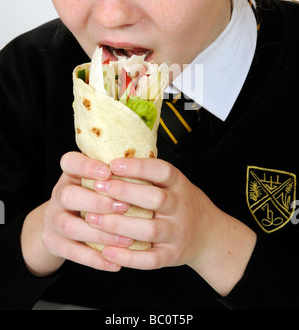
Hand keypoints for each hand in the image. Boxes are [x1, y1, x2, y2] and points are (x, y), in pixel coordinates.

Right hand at [21, 152, 132, 275]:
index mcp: (71, 173)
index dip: (87, 166)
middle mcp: (59, 194)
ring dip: (100, 233)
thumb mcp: (99, 181)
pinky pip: (71, 252)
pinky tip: (115, 264)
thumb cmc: (95, 195)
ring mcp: (53, 219)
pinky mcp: (53, 242)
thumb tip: (150, 172)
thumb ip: (117, 176)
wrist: (64, 221)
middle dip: (97, 202)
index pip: (70, 162)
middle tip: (125, 207)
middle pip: (67, 195)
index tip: (109, 171)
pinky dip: (94, 259)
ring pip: (69, 226)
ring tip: (127, 239)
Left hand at [83, 156, 214, 269]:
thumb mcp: (174, 184)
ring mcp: (177, 233)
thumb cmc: (182, 204)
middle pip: (155, 199)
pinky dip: (127, 257)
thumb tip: (110, 159)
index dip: (138, 167)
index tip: (113, 164)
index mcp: (180, 185)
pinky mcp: (171, 256)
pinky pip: (149, 259)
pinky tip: (106, 251)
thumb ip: (149, 175)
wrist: (209, 235)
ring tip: (92, 218)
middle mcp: (180, 208)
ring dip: (119, 224)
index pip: (162, 171)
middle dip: (125, 192)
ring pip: (149, 230)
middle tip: (98, 187)